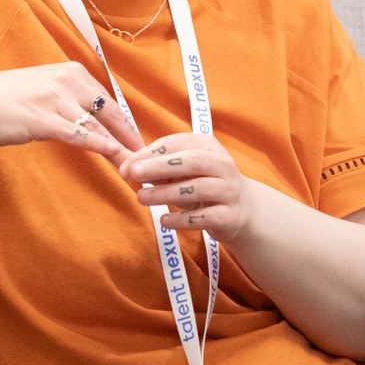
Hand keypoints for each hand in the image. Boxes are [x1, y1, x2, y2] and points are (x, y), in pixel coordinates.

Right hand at [0, 63, 142, 153]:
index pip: (110, 102)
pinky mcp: (41, 118)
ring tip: (133, 169)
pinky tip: (112, 155)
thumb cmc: (5, 98)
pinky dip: (97, 145)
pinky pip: (77, 133)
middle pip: (110, 114)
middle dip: (130, 140)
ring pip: (97, 127)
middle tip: (146, 161)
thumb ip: (71, 102)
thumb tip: (95, 125)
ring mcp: (55, 98)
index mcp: (72, 73)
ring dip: (119, 151)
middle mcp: (67, 81)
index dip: (127, 127)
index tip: (140, 146)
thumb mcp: (45, 91)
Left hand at [118, 133, 253, 241]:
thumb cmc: (200, 184)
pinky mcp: (231, 215)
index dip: (149, 153)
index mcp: (207, 145)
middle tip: (133, 175)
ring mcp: (229, 190)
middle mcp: (222, 164)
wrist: (242, 210)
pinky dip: (181, 219)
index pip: (176, 144)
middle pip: (191, 161)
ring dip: (166, 193)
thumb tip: (122, 165)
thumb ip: (154, 167)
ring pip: (198, 188)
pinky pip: (204, 217)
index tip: (126, 166)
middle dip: (159, 166)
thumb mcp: (180, 171)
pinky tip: (163, 220)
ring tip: (141, 198)